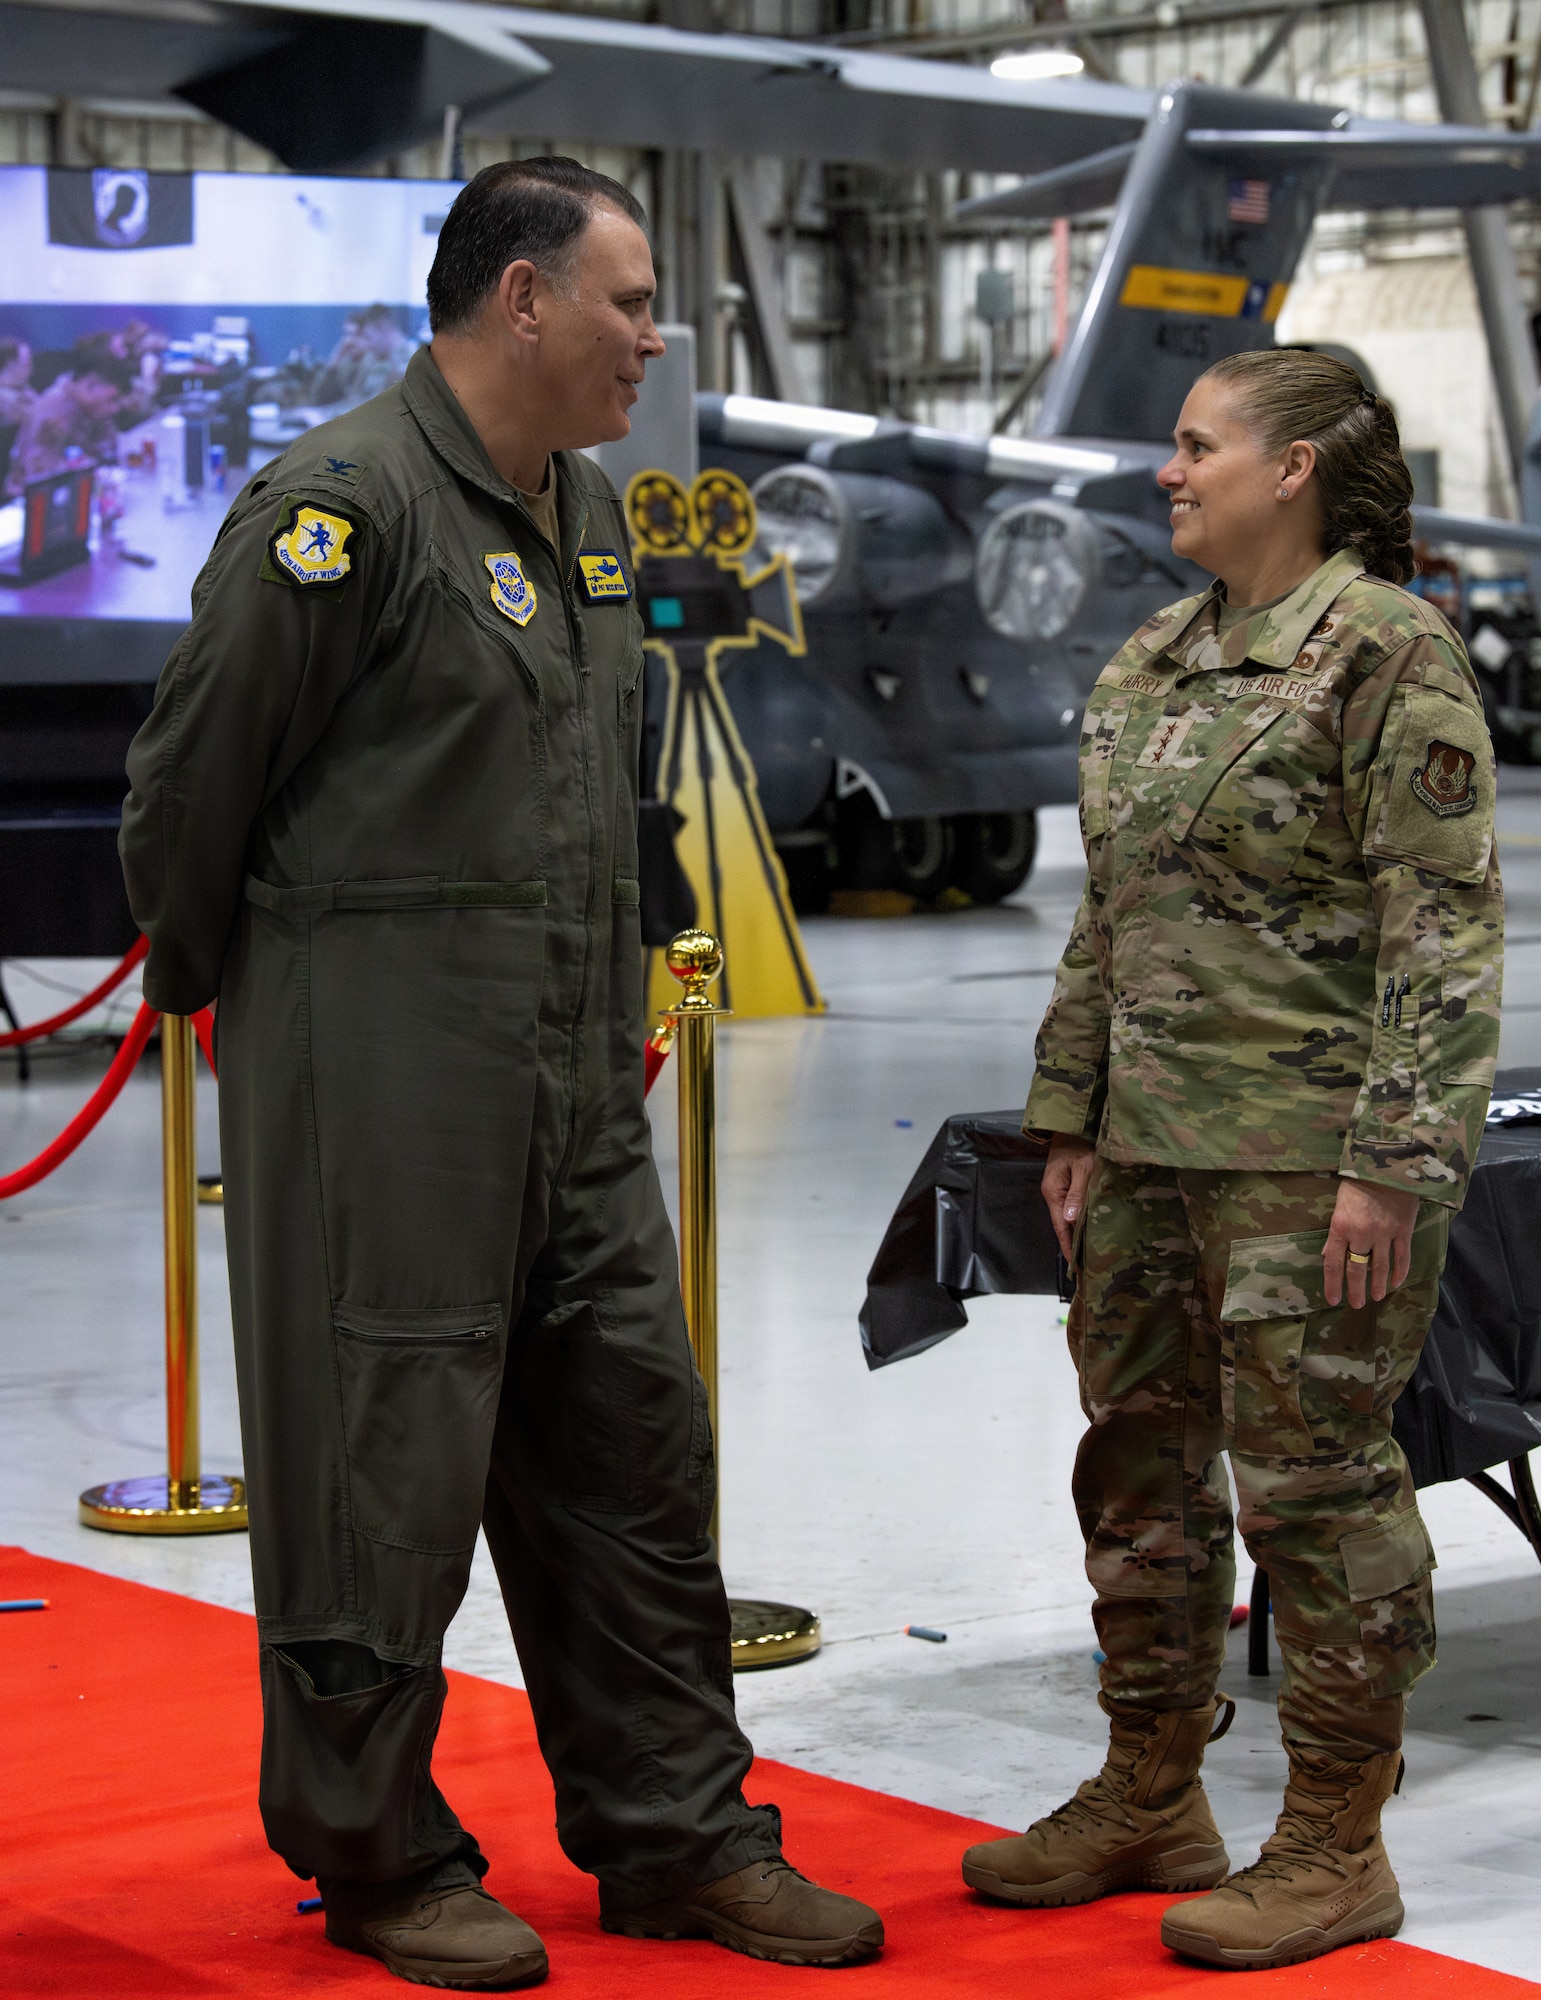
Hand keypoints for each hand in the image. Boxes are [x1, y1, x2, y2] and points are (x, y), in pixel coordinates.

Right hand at [1042, 1133, 1095, 1262]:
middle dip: (1073, 1244)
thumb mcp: (1082, 1168)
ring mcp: (1059, 1190)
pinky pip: (1072, 1208)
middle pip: (1063, 1224)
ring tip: (1089, 1252)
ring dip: (1077, 1233)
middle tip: (1087, 1265)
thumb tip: (1070, 1220)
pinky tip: (1088, 1228)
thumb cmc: (1079, 1145)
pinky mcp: (1066, 1186)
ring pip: (1068, 1217)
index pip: (1060, 1226)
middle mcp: (1053, 1194)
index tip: (1075, 1266)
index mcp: (1053, 1191)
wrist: (1071, 1127)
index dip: (1067, 1245)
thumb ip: (1076, 1193)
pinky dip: (1079, 1220)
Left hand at [1324, 1177, 1419, 1308]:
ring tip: (1377, 1297)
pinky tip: (1397, 1282)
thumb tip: (1326, 1255)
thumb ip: (1335, 1232)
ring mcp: (1384, 1233)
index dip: (1333, 1283)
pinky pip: (1402, 1256)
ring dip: (1378, 1285)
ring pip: (1380, 1267)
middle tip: (1356, 1304)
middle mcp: (1361, 1234)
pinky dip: (1400, 1271)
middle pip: (1357, 1269)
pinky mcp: (1403, 1230)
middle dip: (1355, 1290)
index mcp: (1340, 1226)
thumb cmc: (1359, 1181)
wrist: (1388, 1165)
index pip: (1333, 1262)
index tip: (1333, 1299)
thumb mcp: (1339, 1204)